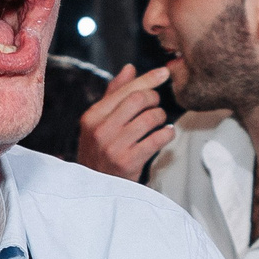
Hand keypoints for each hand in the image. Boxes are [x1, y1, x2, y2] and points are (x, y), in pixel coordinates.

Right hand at [75, 65, 174, 180]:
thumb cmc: (99, 152)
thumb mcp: (98, 124)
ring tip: (159, 121)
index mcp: (92, 117)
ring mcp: (113, 147)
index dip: (147, 79)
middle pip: (138, 100)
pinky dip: (167, 134)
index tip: (164, 73)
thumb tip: (130, 68)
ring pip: (150, 118)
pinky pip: (157, 139)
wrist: (94, 190)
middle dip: (154, 99)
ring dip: (161, 117)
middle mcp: (100, 130)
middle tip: (156, 106)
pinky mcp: (128, 163)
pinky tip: (166, 134)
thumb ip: (114, 95)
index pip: (124, 90)